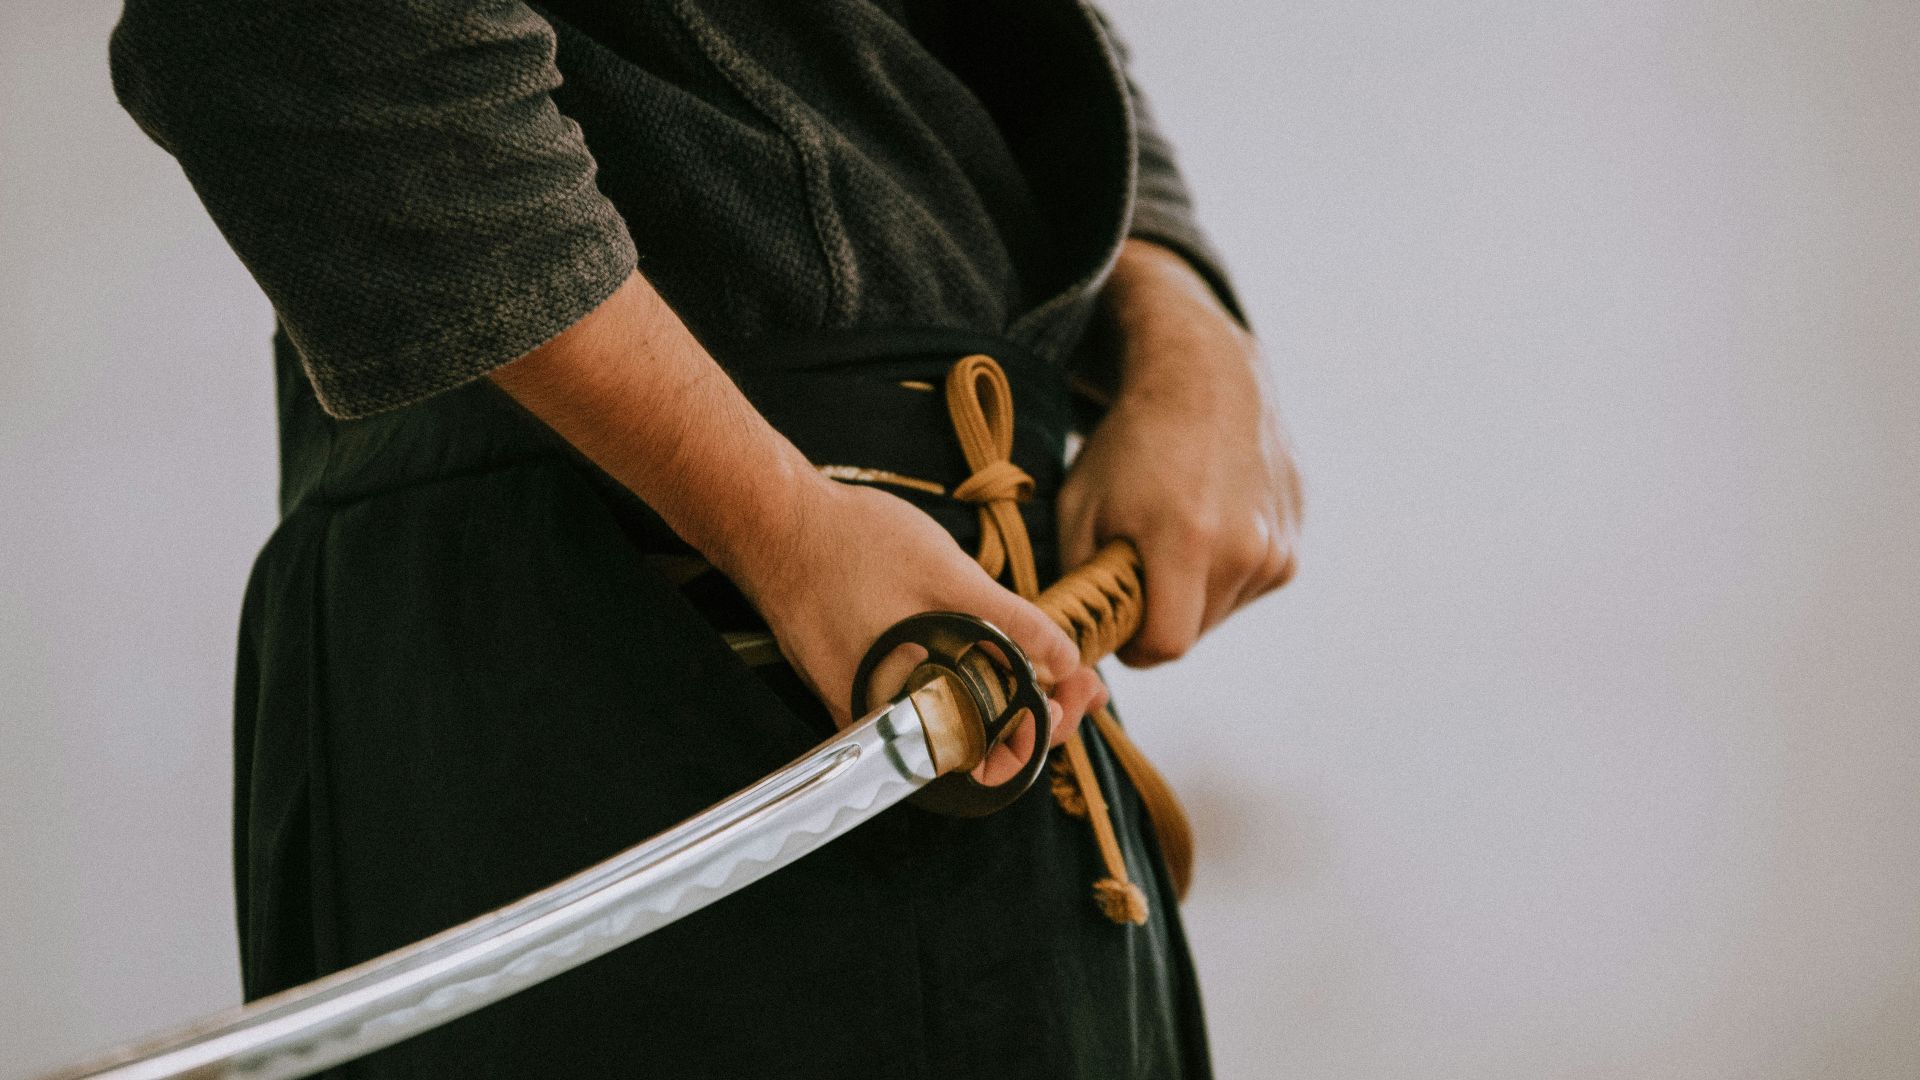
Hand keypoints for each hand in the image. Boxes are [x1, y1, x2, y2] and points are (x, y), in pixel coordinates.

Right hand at [726, 475, 1106, 779]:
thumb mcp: (951, 577)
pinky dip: (964, 686)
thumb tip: (1066, 662)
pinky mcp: (854, 684)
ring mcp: (866, 707)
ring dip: (1005, 700)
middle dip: (1036, 715)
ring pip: (951, 724)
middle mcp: (884, 726)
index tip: (1076, 699)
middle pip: (977, 746)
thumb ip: (1013, 625)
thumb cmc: (854, 546)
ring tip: (1049, 668)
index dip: (1043, 735)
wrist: (773, 523)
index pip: (990, 760)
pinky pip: (921, 702)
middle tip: (1082, 681)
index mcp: (907, 713)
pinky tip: (993, 657)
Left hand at [1059, 239, 1301, 665]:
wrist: (1205, 378)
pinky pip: (1248, 586)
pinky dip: (1222, 571)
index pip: (1165, 646)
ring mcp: (1279, 547)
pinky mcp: (1294, 541)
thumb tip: (1078, 640)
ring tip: (1173, 533)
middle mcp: (1247, 550)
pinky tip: (1206, 522)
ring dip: (1191, 593)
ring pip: (1221, 612)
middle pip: (1194, 632)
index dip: (1132, 643)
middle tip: (1136, 566)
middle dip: (1159, 615)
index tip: (1115, 617)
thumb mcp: (1080, 506)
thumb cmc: (1130, 443)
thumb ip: (1080, 582)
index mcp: (1189, 541)